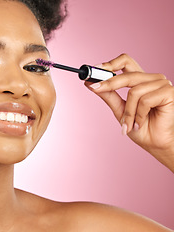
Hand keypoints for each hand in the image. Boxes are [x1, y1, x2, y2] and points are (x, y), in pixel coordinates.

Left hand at [85, 54, 173, 171]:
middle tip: (95, 88)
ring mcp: (161, 84)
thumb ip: (108, 95)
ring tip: (129, 124)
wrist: (155, 144)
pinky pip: (145, 100)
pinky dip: (139, 115)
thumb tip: (91, 84)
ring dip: (128, 112)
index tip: (94, 70)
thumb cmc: (140, 127)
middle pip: (127, 74)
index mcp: (140, 80)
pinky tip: (140, 123)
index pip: (125, 61)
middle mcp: (151, 79)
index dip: (110, 64)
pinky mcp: (169, 92)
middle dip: (109, 83)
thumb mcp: (119, 109)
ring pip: (134, 92)